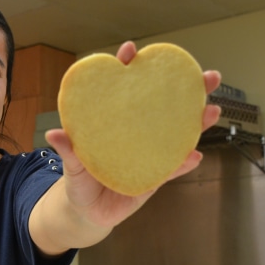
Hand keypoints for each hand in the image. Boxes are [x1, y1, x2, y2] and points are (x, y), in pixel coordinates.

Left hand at [45, 41, 221, 230]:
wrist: (88, 213)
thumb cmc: (79, 182)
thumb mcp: (72, 166)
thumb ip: (68, 151)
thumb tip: (53, 134)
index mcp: (114, 122)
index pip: (122, 89)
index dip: (128, 67)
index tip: (130, 51)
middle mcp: (136, 132)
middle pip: (162, 105)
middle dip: (185, 88)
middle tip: (205, 76)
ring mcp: (149, 153)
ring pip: (177, 133)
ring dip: (196, 122)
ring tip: (210, 110)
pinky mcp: (155, 177)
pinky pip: (172, 169)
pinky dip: (183, 164)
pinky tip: (194, 156)